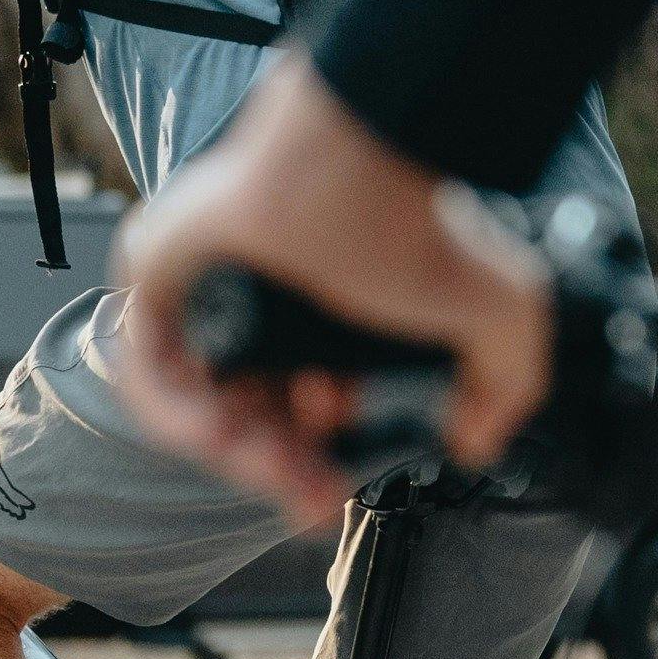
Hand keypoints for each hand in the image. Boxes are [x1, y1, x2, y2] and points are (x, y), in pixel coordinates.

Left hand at [109, 58, 554, 527]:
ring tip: (272, 467)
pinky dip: (177, 413)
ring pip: (201, 400)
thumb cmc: (419, 224)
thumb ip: (508, 387)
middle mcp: (271, 309)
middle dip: (282, 470)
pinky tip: (219, 433)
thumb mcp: (502, 315)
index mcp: (336, 318)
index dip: (318, 463)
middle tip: (308, 495)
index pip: (309, 412)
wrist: (357, 164)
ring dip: (234, 452)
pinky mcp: (157, 278)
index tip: (333, 494)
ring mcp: (210, 293)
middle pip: (255, 417)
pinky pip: (149, 366)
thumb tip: (475, 442)